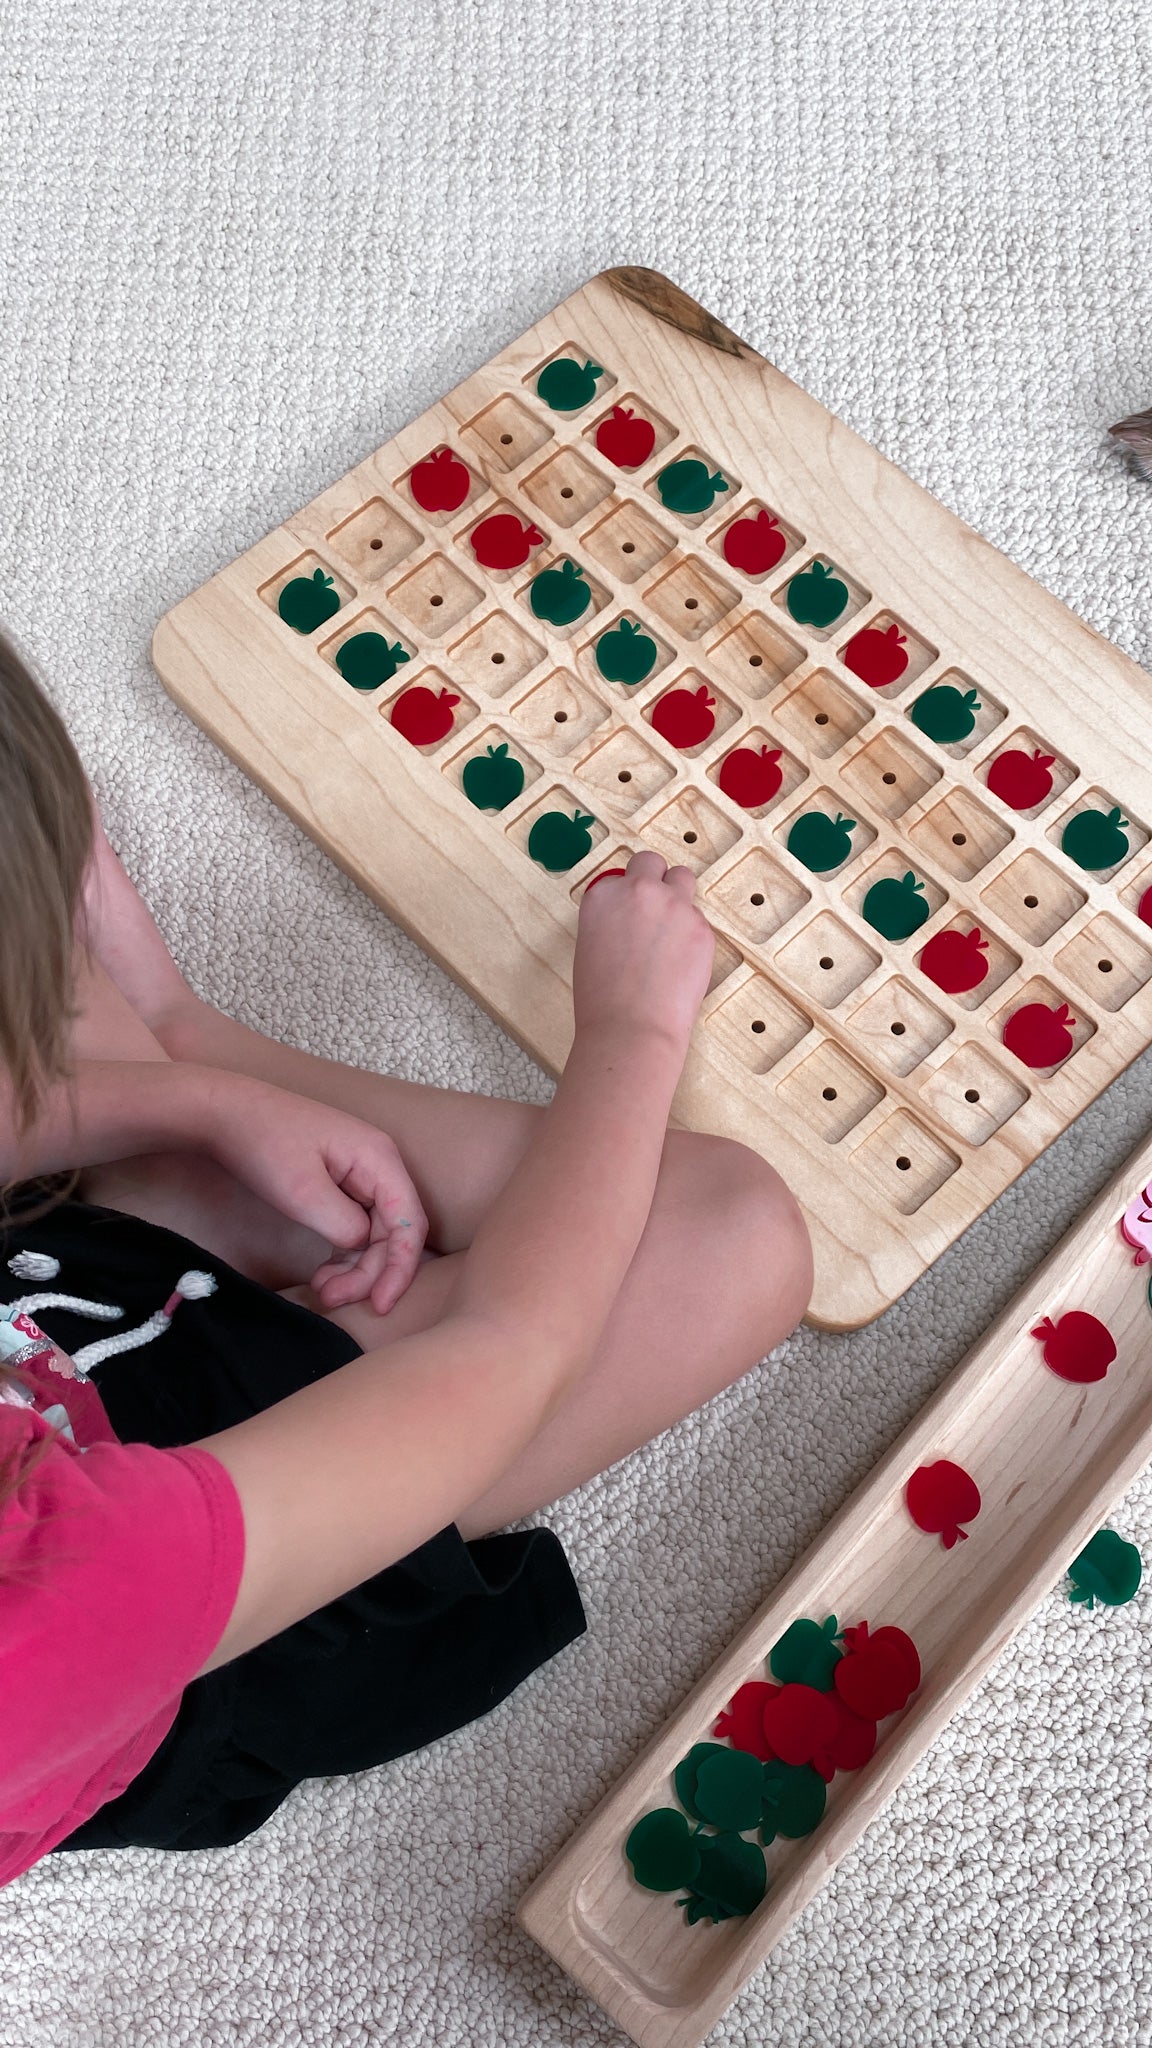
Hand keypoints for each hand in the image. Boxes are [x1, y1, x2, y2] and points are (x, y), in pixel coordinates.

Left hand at [205, 1074, 429, 1314]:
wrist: (225, 1113)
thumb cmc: (263, 1142)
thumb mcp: (302, 1191)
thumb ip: (343, 1225)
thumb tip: (363, 1246)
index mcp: (380, 1159)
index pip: (410, 1224)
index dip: (400, 1269)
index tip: (381, 1306)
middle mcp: (379, 1165)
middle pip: (394, 1232)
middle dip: (370, 1273)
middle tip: (332, 1297)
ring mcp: (361, 1174)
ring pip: (376, 1234)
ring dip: (356, 1267)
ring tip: (323, 1290)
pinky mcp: (341, 1183)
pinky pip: (357, 1225)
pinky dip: (345, 1253)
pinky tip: (325, 1271)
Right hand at [572, 851, 714, 1050]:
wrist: (632, 1028)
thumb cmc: (603, 1000)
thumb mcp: (590, 947)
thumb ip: (610, 920)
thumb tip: (629, 918)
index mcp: (603, 896)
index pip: (619, 876)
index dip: (625, 896)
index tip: (629, 914)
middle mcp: (638, 891)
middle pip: (651, 863)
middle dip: (653, 880)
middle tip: (653, 910)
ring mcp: (674, 905)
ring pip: (683, 879)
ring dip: (678, 896)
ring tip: (672, 930)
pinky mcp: (702, 927)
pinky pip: (699, 919)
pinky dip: (692, 935)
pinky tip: (680, 962)